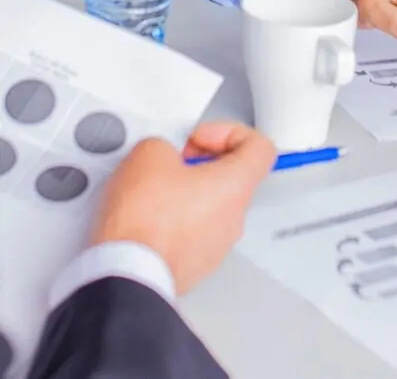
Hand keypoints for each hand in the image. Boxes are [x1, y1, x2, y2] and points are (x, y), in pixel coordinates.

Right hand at [90, 121, 276, 294]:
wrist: (126, 273)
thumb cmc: (145, 222)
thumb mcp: (149, 154)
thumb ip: (165, 144)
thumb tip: (161, 154)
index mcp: (236, 185)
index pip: (259, 147)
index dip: (229, 133)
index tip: (200, 138)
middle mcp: (235, 216)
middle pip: (230, 176)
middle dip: (198, 163)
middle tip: (170, 164)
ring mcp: (216, 243)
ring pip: (208, 206)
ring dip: (183, 193)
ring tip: (151, 193)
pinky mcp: (194, 263)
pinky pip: (190, 232)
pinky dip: (172, 222)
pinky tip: (145, 220)